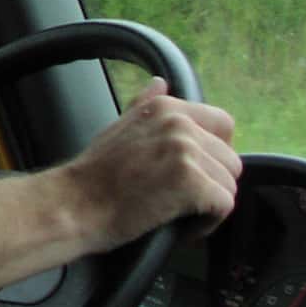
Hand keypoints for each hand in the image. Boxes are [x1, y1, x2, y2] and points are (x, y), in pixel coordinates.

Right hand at [63, 77, 239, 250]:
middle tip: (178, 197)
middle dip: (211, 183)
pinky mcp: (191, 182)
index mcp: (164, 108)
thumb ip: (145, 105)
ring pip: (229, 184)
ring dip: (208, 204)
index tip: (193, 171)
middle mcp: (179, 123)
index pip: (223, 124)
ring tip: (176, 211)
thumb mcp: (118, 126)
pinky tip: (181, 224)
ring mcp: (185, 151)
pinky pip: (224, 205)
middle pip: (230, 159)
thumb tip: (160, 83)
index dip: (214, 153)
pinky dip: (207, 222)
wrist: (75, 205)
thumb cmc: (93, 175)